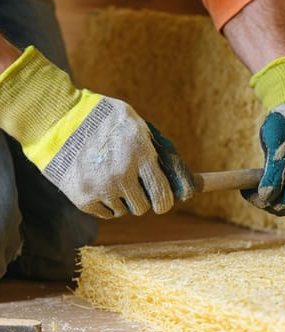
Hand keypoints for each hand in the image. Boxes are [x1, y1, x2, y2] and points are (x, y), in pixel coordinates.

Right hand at [0, 46, 193, 218]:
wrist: (57, 119)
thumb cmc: (102, 117)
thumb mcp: (136, 123)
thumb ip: (155, 147)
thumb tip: (179, 172)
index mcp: (141, 157)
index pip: (163, 196)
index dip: (164, 201)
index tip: (162, 201)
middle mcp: (122, 176)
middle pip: (142, 208)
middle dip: (142, 198)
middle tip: (134, 185)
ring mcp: (101, 189)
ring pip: (123, 211)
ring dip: (122, 200)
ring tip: (112, 179)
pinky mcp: (82, 198)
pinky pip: (104, 213)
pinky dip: (104, 204)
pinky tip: (99, 184)